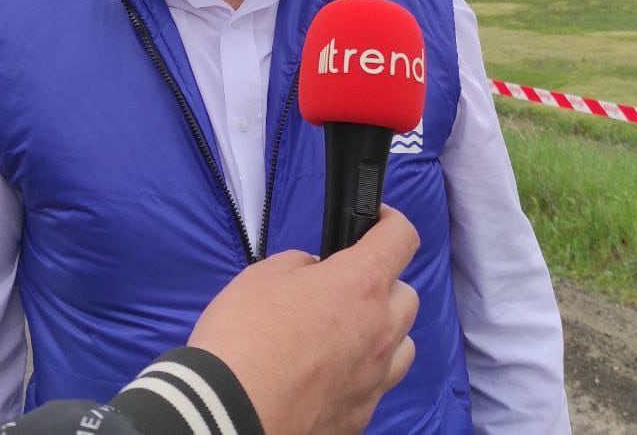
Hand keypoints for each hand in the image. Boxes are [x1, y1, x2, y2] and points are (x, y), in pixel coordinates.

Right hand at [189, 204, 419, 434]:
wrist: (230, 414)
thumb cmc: (242, 338)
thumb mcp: (263, 276)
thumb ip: (302, 266)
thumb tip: (316, 274)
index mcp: (360, 285)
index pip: (401, 238)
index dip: (390, 221)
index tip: (376, 221)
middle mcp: (379, 331)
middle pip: (407, 295)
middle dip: (383, 284)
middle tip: (344, 287)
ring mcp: (375, 378)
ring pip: (403, 344)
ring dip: (383, 331)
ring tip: (344, 335)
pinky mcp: (361, 417)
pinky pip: (378, 385)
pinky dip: (363, 372)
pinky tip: (329, 375)